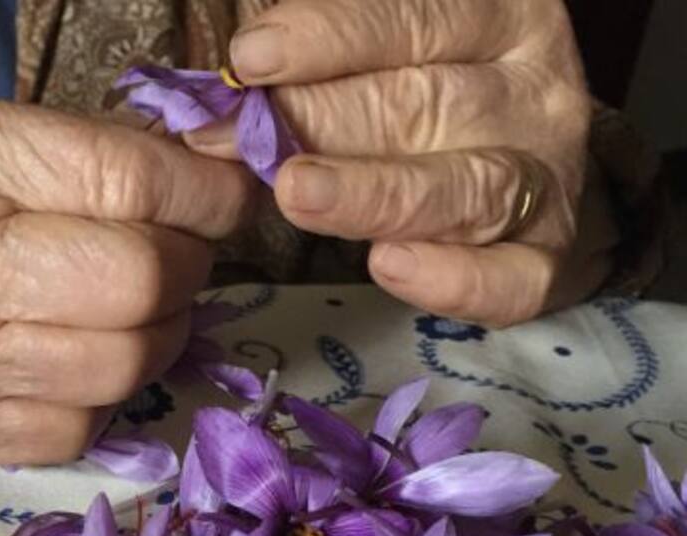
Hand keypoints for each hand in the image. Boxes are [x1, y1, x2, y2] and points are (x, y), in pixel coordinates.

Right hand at [0, 98, 249, 463]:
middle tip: (173, 255)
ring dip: (159, 333)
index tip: (227, 198)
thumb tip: (210, 177)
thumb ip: (83, 151)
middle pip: (141, 282)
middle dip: (189, 267)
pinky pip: (82, 429)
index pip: (129, 183)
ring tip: (130, 307)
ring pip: (125, 365)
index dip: (207, 193)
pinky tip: (75, 358)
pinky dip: (104, 392)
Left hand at [187, 0, 609, 325]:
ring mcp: (549, 177)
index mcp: (500, 15)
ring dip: (373, 194)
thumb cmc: (417, 94)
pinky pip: (510, 279)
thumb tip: (215, 110)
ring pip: (464, 187)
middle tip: (246, 141)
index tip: (251, 58)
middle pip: (427, 104)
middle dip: (326, 121)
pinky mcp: (548, 258)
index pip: (417, 17)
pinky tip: (388, 264)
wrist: (516, 167)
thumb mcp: (378, 58)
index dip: (331, 37)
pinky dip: (454, 279)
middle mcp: (535, 90)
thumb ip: (312, 70)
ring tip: (297, 194)